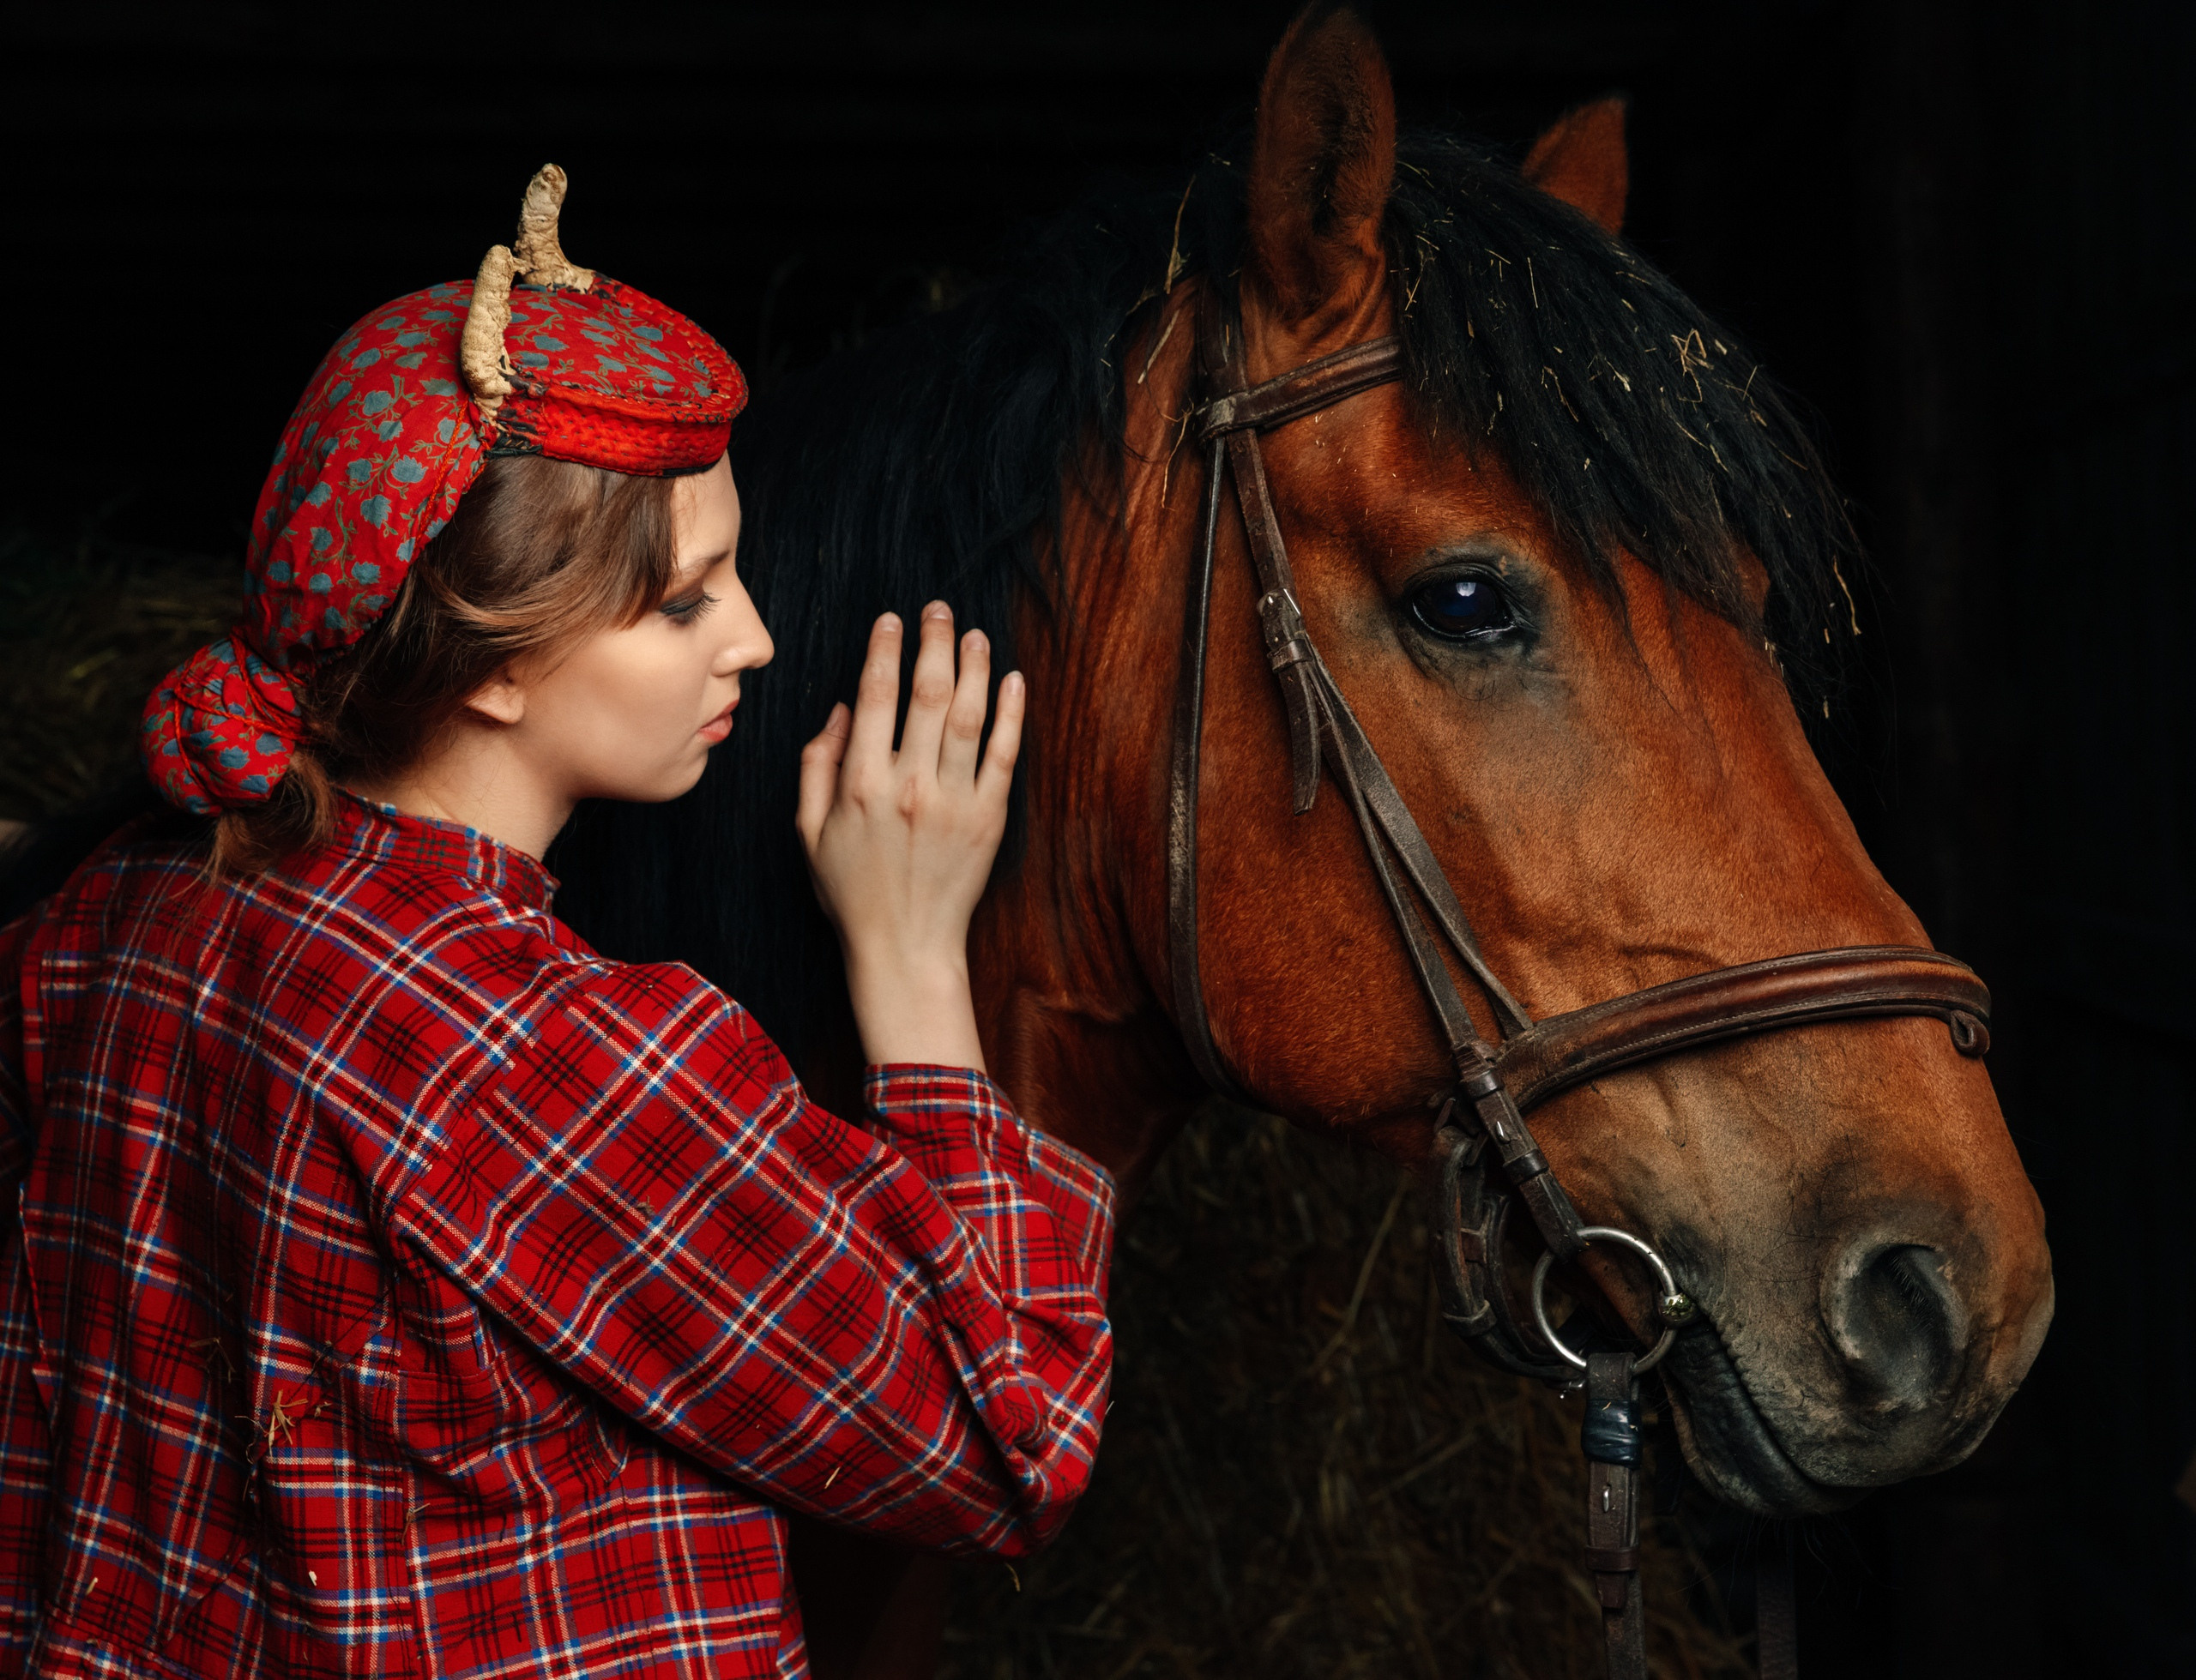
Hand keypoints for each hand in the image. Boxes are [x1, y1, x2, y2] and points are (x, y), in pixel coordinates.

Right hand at [797, 603, 1024, 1069]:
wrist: (905, 948)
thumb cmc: (851, 892)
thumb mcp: (808, 831)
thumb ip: (817, 766)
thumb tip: (841, 709)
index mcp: (861, 785)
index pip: (875, 697)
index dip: (883, 651)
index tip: (890, 620)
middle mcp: (910, 787)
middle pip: (928, 695)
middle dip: (934, 643)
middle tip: (938, 611)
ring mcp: (954, 802)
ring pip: (970, 716)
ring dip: (975, 667)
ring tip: (975, 634)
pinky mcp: (989, 820)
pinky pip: (1005, 755)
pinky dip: (1011, 714)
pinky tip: (1013, 681)